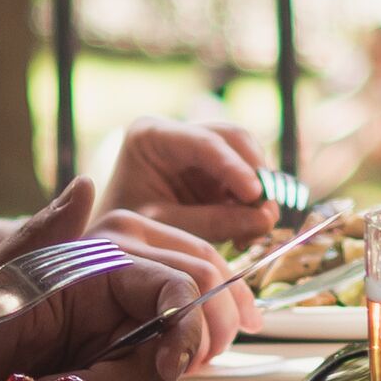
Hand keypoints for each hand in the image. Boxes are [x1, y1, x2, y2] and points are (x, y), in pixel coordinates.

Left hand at [0, 181, 251, 380]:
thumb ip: (38, 235)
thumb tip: (87, 183)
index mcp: (93, 256)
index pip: (173, 279)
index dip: (189, 320)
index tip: (173, 366)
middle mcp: (114, 278)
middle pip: (194, 299)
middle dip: (196, 341)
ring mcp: (116, 317)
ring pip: (183, 334)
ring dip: (173, 366)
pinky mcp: (111, 354)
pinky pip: (157, 364)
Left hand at [97, 116, 277, 243]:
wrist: (113, 246)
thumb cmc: (124, 234)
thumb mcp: (163, 227)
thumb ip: (211, 222)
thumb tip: (265, 219)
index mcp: (151, 135)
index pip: (203, 142)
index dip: (235, 167)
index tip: (256, 195)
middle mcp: (178, 134)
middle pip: (233, 138)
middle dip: (255, 173)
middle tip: (266, 212)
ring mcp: (198, 152)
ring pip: (246, 156)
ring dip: (258, 191)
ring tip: (258, 228)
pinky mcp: (213, 173)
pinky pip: (245, 180)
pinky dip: (252, 204)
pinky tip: (249, 231)